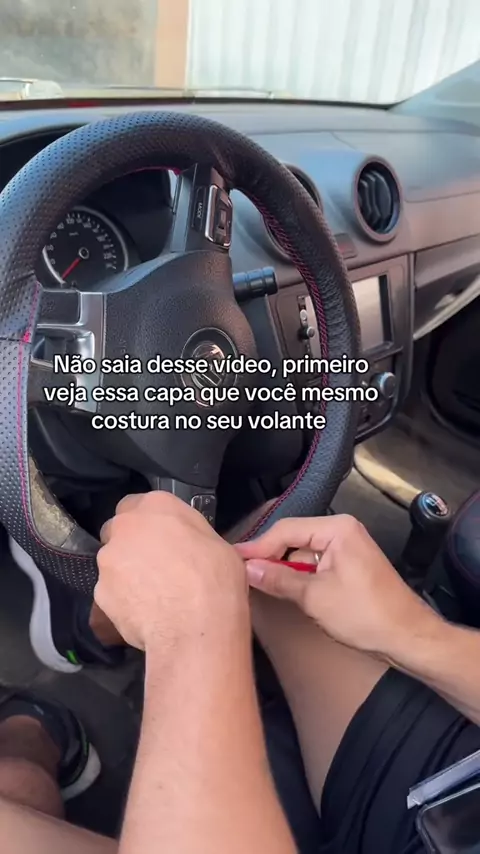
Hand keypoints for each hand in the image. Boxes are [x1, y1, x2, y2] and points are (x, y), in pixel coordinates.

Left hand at [96, 492, 248, 650]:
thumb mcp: (217, 544)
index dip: (148, 523)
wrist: (195, 629)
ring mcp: (108, 560)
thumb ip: (190, 534)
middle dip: (131, 545)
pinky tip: (145, 614)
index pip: (138, 503)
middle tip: (155, 566)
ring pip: (113, 563)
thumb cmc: (216, 580)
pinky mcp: (100, 593)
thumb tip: (185, 542)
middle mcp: (125, 527)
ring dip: (126, 574)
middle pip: (119, 531)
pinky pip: (111, 593)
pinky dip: (123, 600)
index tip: (161, 538)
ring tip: (152, 596)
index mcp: (156, 506)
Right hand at [236, 514, 439, 657]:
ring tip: (260, 586)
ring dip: (285, 571)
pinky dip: (300, 578)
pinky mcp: (349, 567)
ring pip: (302, 555)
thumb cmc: (368, 615)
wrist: (407, 638)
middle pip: (293, 539)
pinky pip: (315, 566)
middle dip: (270, 558)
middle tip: (242, 574)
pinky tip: (285, 592)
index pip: (285, 530)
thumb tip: (248, 568)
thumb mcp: (314, 597)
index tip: (235, 560)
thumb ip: (278, 579)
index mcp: (337, 529)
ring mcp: (347, 549)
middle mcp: (343, 531)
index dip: (258, 547)